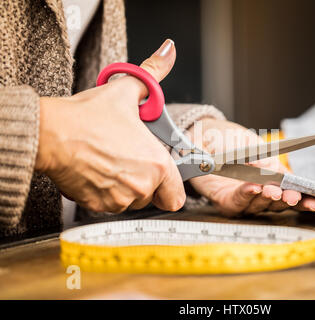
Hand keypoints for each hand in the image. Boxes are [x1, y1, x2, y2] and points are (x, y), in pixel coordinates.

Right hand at [36, 39, 184, 212]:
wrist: (50, 132)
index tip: (164, 177)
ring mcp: (118, 198)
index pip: (176, 195)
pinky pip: (110, 204)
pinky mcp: (97, 205)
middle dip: (146, 181)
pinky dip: (107, 192)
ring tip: (112, 162)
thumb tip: (167, 53)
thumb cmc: (88, 116)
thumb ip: (153, 74)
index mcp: (156, 163)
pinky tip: (99, 170)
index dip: (171, 186)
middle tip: (131, 160)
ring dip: (126, 186)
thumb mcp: (126, 90)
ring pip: (132, 200)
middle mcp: (141, 185)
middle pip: (154, 196)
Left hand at [186, 119, 314, 216]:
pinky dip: (246, 196)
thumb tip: (275, 172)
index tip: (314, 201)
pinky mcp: (225, 201)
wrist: (199, 136)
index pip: (291, 190)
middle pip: (278, 203)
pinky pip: (237, 203)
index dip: (303, 198)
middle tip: (292, 197)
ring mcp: (242, 198)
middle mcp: (259, 190)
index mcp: (272, 176)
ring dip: (267, 198)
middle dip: (286, 200)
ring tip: (273, 190)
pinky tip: (253, 188)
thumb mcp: (250, 143)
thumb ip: (263, 159)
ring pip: (259, 205)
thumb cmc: (228, 138)